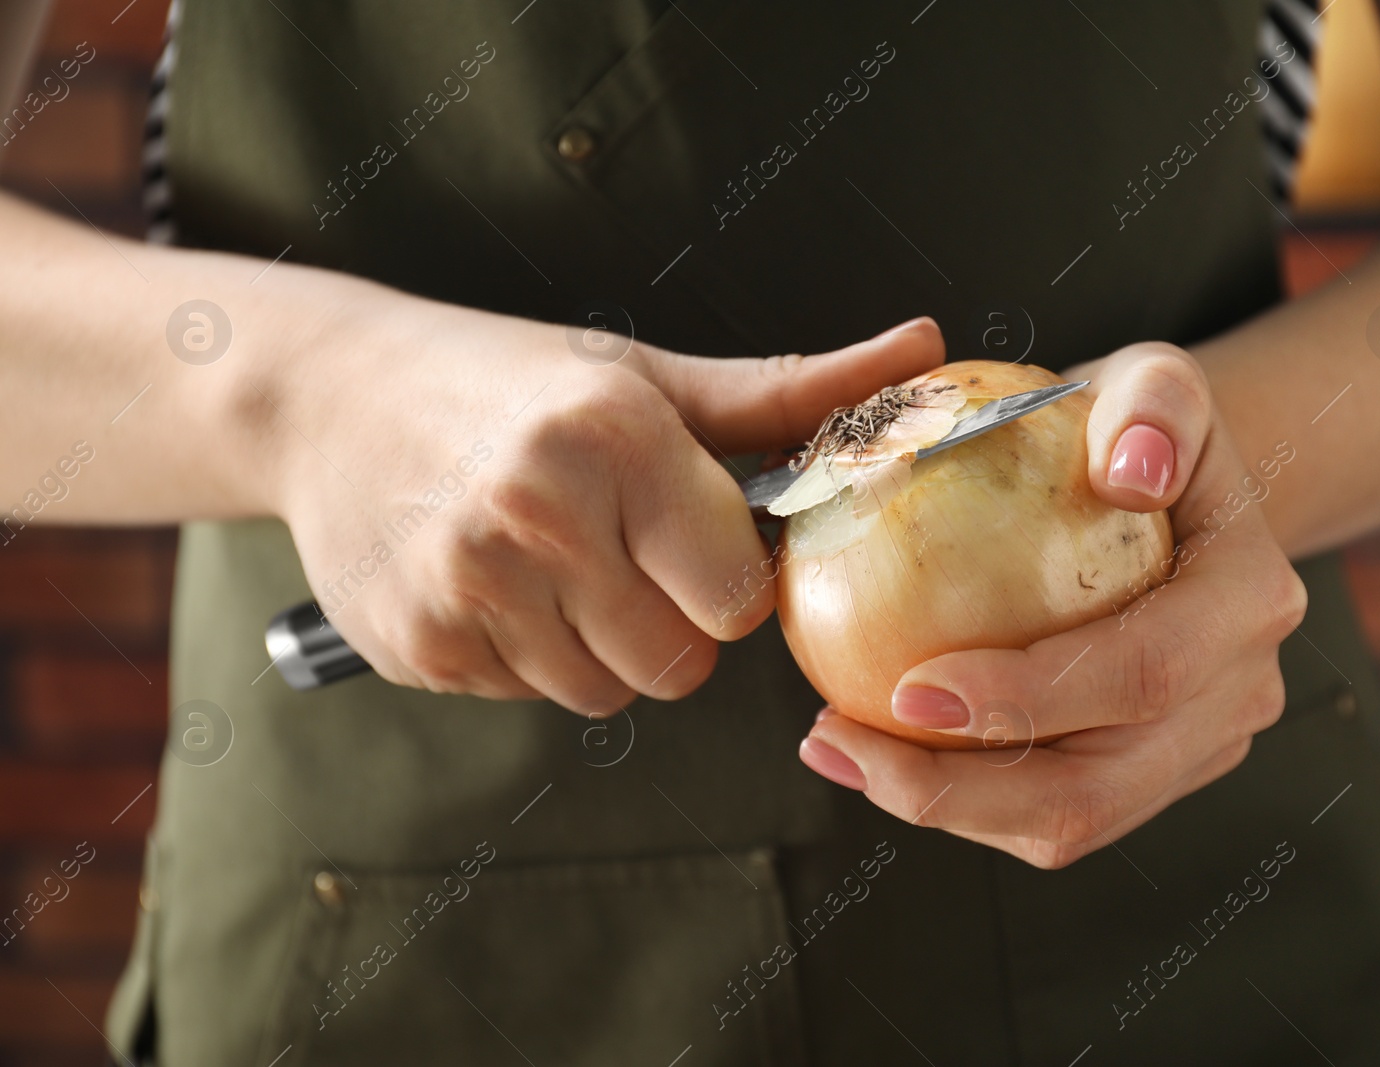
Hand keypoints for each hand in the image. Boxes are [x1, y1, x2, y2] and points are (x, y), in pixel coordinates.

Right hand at [256, 284, 943, 705]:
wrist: (328, 396)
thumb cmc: (510, 382)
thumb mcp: (645, 375)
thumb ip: (788, 391)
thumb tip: (924, 351)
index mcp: (612, 435)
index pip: (738, 595)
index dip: (732, 582)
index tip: (700, 546)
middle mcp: (537, 511)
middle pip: (679, 666)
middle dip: (674, 627)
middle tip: (626, 558)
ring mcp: (467, 585)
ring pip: (605, 694)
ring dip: (602, 648)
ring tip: (555, 564)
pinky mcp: (418, 644)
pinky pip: (529, 696)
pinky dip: (528, 658)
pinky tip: (496, 585)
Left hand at [797, 343, 1306, 867]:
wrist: (1164, 484)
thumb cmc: (1139, 426)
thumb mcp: (1154, 378)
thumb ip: (1156, 403)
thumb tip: (1131, 471)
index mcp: (1246, 603)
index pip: (1141, 672)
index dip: (1030, 699)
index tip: (910, 687)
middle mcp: (1236, 693)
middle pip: (1098, 786)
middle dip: (961, 790)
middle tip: (841, 742)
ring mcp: (1195, 747)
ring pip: (1068, 823)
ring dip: (943, 808)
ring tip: (838, 751)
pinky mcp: (1145, 775)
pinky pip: (1044, 811)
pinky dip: (957, 797)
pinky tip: (870, 752)